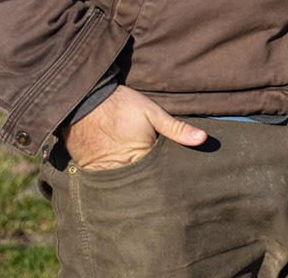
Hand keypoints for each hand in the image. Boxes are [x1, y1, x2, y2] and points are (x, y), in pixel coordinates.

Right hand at [64, 85, 205, 170]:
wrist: (84, 100)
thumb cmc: (121, 104)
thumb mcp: (153, 112)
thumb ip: (177, 129)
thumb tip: (203, 139)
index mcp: (141, 156)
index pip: (159, 173)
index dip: (166, 172)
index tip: (174, 177)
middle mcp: (121, 169)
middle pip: (139, 181)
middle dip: (148, 182)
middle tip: (158, 187)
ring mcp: (103, 171)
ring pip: (121, 183)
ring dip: (128, 181)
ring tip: (136, 183)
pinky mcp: (88, 169)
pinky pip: (103, 180)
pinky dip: (110, 178)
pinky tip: (115, 173)